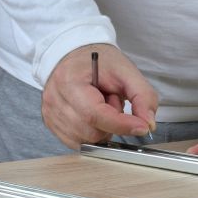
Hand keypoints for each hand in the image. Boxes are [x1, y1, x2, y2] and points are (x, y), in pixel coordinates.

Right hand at [41, 44, 157, 148]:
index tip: (141, 127)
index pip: (95, 114)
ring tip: (101, 105)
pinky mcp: (51, 123)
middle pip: (91, 131)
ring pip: (85, 140)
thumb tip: (147, 125)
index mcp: (69, 81)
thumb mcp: (127, 72)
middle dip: (111, 122)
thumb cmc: (100, 62)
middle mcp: (54, 99)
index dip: (121, 124)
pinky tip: (93, 115)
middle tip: (112, 101)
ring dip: (101, 128)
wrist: (77, 55)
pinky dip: (91, 133)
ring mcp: (50, 113)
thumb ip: (142, 97)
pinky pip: (77, 142)